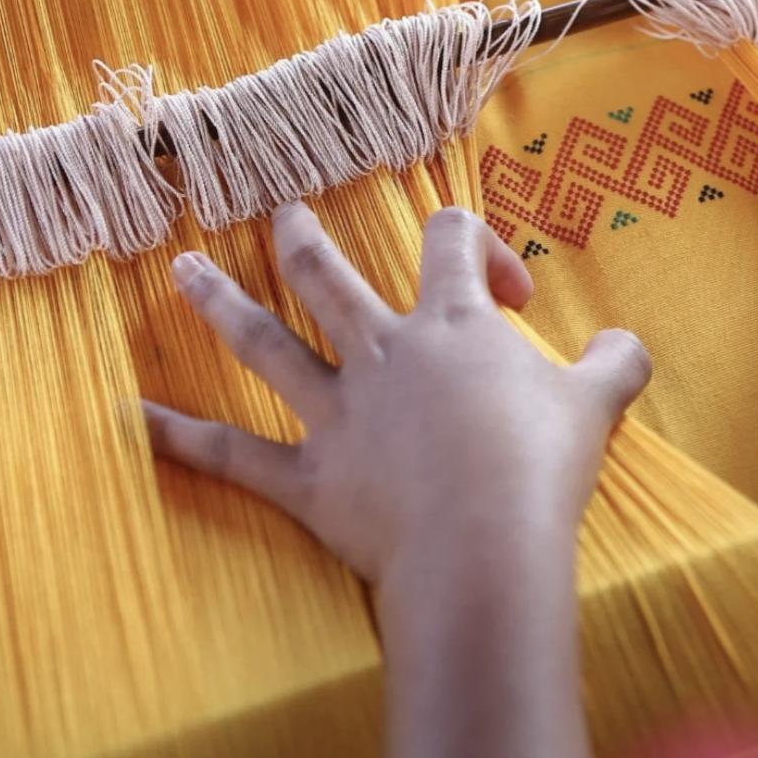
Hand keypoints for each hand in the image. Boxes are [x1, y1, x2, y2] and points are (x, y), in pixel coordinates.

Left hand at [141, 203, 651, 592]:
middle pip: (332, 276)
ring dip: (221, 303)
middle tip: (283, 213)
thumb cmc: (542, 467)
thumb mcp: (600, 404)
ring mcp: (339, 412)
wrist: (486, 544)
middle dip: (304, 238)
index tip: (506, 294)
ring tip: (182, 270)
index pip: (452, 242)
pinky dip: (180, 436)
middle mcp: (386, 352)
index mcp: (456, 324)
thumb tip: (625, 344)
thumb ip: (615, 362)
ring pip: (267, 343)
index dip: (476, 245)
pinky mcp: (309, 478)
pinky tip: (132, 417)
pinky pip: (232, 454)